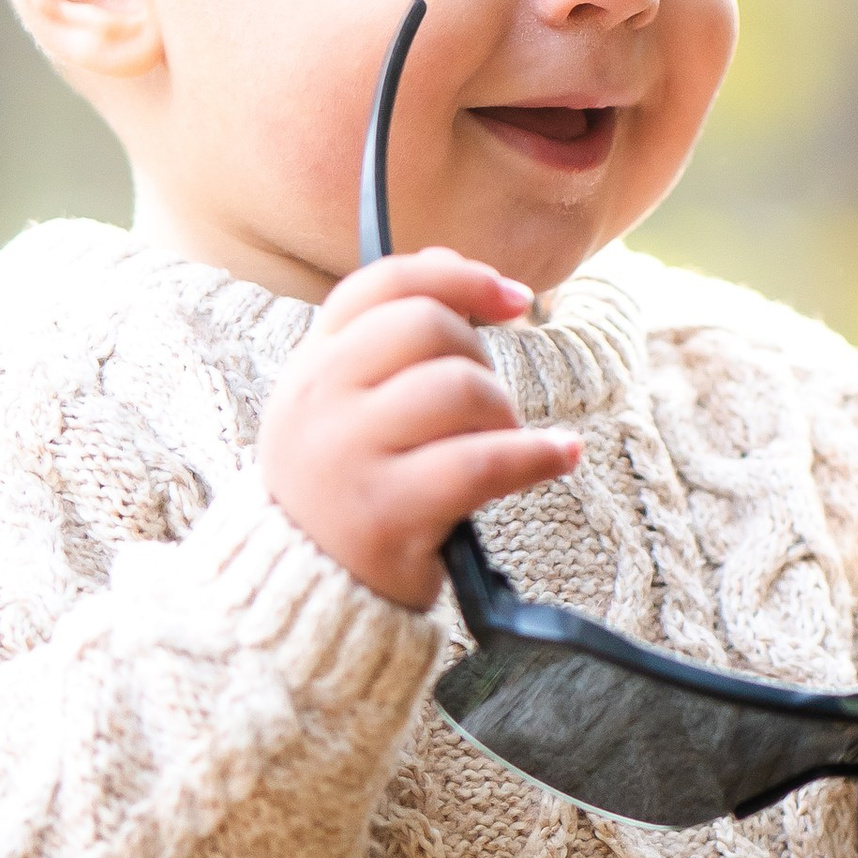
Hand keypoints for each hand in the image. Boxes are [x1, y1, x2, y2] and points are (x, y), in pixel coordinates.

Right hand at [259, 251, 582, 610]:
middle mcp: (321, 401)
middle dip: (480, 355)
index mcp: (311, 367)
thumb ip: (385, 337)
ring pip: (458, 387)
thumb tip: (451, 260)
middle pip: (426, 326)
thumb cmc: (342, 491)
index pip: (380, 285)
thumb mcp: (342, 408)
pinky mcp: (387, 513)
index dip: (456, 277)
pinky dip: (535, 455)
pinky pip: (481, 462)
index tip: (515, 300)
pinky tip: (558, 456)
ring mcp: (350, 456)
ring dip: (502, 412)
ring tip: (504, 442)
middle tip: (488, 405)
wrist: (299, 596)